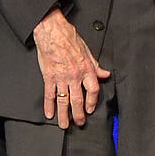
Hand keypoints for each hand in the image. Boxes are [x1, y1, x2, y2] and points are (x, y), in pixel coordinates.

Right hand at [32, 7, 110, 128]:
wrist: (53, 31)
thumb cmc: (69, 38)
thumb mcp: (88, 51)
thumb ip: (96, 66)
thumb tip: (105, 74)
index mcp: (86, 69)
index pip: (93, 90)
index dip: (93, 102)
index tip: (90, 109)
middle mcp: (74, 75)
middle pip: (78, 100)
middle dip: (79, 115)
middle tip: (79, 123)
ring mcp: (61, 77)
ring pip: (63, 101)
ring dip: (64, 115)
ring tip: (64, 124)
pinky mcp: (49, 76)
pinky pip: (49, 94)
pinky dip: (49, 105)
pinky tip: (49, 113)